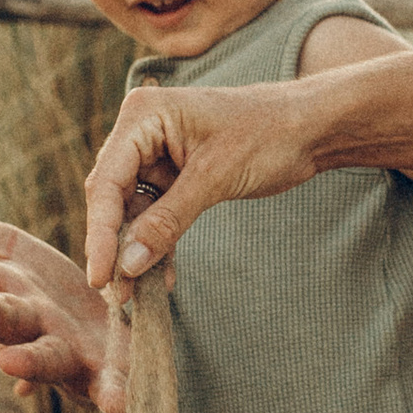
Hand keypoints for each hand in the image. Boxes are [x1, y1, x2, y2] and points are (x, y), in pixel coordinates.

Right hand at [0, 196, 124, 412]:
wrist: (115, 328)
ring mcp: (66, 350)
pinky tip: (116, 405)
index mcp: (1, 290)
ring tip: (9, 362)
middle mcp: (28, 325)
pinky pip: (111, 382)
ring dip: (29, 361)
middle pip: (4, 316)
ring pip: (46, 354)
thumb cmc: (45, 294)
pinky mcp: (108, 370)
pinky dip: (112, 392)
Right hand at [84, 85, 323, 289]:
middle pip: (112, 198)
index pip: (107, 182)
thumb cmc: (268, 134)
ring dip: (135, 252)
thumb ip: (168, 221)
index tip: (99, 277)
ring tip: (136, 296)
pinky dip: (160, 243)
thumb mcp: (215, 177)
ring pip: (132, 212)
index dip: (99, 233)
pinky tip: (163, 278)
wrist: (312, 127)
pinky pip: (157, 214)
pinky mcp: (175, 175)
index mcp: (143, 115)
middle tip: (115, 294)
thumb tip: (127, 265)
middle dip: (114, 247)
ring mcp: (157, 154)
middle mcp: (141, 131)